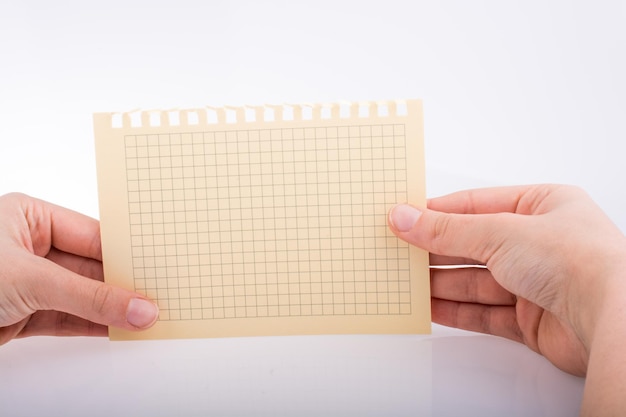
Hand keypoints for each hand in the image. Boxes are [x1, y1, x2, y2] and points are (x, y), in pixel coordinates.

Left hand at [0, 193, 157, 344]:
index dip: (125, 255)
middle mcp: (30, 247)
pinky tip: (121, 328)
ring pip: (82, 296)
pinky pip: (68, 318)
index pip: (92, 236)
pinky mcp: (23, 315)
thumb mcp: (30, 279)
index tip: (156, 270)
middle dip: (123, 286)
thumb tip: (136, 308)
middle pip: (90, 268)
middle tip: (157, 297)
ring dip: (112, 309)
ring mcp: (28, 283)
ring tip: (147, 317)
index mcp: (29, 218)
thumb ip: (87, 296)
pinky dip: (94, 325)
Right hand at [388, 184, 625, 376]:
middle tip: (398, 250)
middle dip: (435, 249)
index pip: (477, 205)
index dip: (438, 212)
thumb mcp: (500, 231)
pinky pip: (483, 313)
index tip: (405, 216)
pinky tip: (429, 306)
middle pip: (474, 245)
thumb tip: (406, 218)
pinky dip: (455, 310)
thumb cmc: (578, 261)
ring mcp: (536, 284)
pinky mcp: (531, 321)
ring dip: (440, 282)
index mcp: (542, 207)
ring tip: (405, 280)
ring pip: (475, 281)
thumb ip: (447, 229)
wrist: (611, 318)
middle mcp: (540, 244)